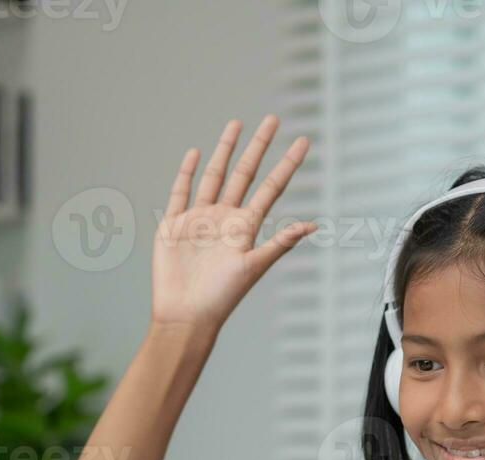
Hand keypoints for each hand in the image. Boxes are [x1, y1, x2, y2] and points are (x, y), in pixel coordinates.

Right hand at [151, 115, 316, 333]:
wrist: (185, 315)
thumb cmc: (221, 297)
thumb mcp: (253, 268)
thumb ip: (279, 243)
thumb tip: (311, 225)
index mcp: (245, 227)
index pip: (271, 187)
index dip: (287, 164)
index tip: (303, 141)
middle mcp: (224, 219)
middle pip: (244, 173)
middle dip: (258, 146)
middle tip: (273, 119)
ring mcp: (198, 220)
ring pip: (214, 176)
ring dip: (224, 151)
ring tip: (235, 125)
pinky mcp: (174, 226)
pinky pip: (181, 192)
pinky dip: (187, 172)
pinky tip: (196, 153)